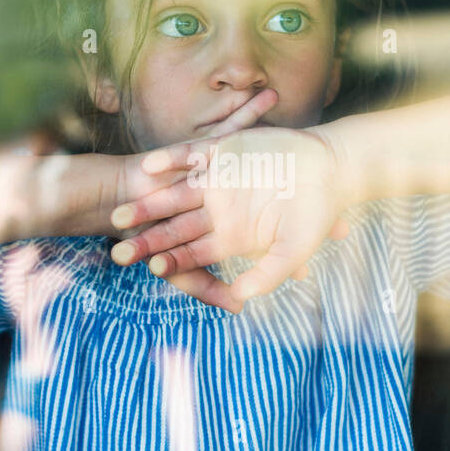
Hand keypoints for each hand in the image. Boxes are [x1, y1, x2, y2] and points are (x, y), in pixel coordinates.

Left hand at [109, 126, 351, 309]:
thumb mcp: (294, 250)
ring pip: (173, 194)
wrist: (331, 168)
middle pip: (173, 228)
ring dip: (148, 204)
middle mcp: (217, 210)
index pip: (191, 254)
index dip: (171, 262)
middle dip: (146, 240)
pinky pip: (189, 155)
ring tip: (120, 215)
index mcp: (230, 236)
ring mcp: (216, 180)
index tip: (151, 270)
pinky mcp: (222, 151)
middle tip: (118, 252)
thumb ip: (267, 274)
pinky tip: (148, 168)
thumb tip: (238, 300)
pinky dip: (170, 160)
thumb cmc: (317, 214)